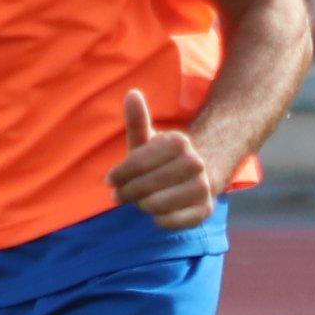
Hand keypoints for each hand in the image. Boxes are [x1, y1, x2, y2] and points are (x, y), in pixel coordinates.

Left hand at [109, 89, 216, 229]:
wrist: (200, 175)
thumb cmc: (162, 159)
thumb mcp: (148, 139)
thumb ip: (137, 120)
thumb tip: (132, 93)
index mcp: (179, 143)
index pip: (137, 163)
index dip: (119, 174)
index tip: (110, 181)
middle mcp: (195, 164)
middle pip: (145, 186)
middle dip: (128, 192)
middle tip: (121, 195)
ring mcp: (203, 188)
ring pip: (156, 205)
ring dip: (142, 205)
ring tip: (141, 201)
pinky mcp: (205, 210)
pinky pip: (171, 222)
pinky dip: (158, 219)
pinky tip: (157, 212)